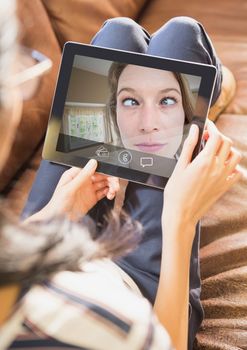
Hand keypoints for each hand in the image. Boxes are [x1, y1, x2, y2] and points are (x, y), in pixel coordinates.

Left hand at [37, 159, 118, 220]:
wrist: (57, 221)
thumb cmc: (57, 204)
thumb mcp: (69, 188)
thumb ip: (82, 176)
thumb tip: (92, 163)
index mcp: (75, 174)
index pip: (93, 167)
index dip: (103, 169)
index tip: (110, 173)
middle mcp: (83, 181)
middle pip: (101, 175)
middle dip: (110, 179)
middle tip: (115, 185)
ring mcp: (88, 189)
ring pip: (104, 183)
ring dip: (111, 186)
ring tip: (113, 191)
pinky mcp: (92, 198)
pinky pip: (103, 192)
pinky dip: (109, 193)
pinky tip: (110, 195)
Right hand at [163, 120, 242, 240]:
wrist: (181, 214)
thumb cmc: (176, 192)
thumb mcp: (179, 166)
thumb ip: (189, 146)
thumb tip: (195, 130)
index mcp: (205, 161)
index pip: (216, 136)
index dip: (212, 127)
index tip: (206, 125)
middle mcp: (217, 168)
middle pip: (227, 143)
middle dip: (218, 136)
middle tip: (206, 139)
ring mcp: (223, 178)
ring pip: (236, 156)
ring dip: (227, 149)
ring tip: (215, 151)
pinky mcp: (224, 187)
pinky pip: (238, 172)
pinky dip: (233, 166)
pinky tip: (222, 166)